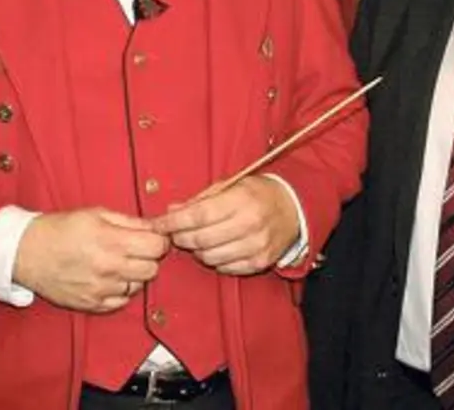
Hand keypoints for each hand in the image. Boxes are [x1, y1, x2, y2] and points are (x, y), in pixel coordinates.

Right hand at [14, 207, 169, 312]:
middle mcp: (108, 267)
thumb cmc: (59, 229)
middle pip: (152, 269)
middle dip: (148, 258)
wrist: (26, 253)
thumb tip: (154, 226)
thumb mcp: (94, 213)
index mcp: (110, 240)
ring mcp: (101, 289)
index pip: (156, 247)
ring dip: (134, 275)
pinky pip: (122, 301)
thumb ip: (128, 221)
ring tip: (118, 263)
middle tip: (135, 250)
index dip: (159, 240)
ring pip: (138, 286)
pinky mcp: (92, 304)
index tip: (153, 238)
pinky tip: (108, 278)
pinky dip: (120, 290)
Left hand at [151, 175, 299, 275]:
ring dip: (197, 250)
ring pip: (211, 257)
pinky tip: (215, 249)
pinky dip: (215, 261)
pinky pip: (226, 268)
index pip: (198, 215)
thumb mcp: (231, 185)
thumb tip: (172, 211)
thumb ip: (201, 199)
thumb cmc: (258, 194)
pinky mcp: (260, 262)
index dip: (174, 222)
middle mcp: (250, 224)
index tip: (159, 223)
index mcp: (241, 200)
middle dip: (181, 237)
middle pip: (201, 238)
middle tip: (174, 233)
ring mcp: (256, 246)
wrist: (294, 208)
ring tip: (196, 240)